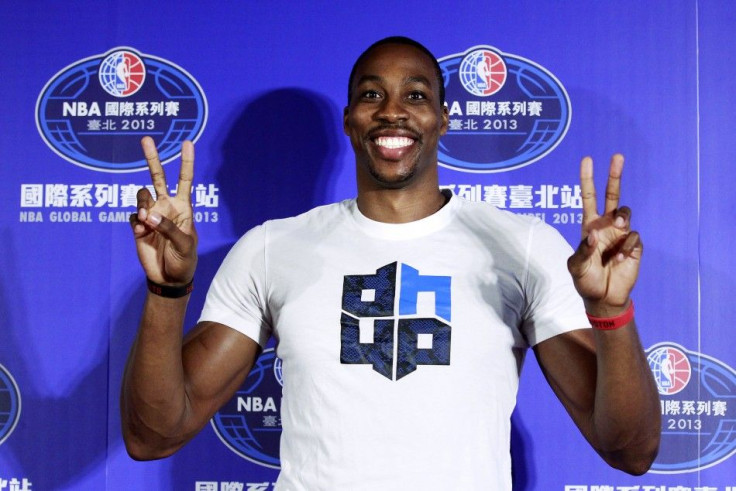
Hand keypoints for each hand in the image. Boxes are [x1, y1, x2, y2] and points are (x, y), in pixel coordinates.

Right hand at [130, 137, 197, 285]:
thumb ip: (168, 228)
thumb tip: (149, 216)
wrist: (169, 279)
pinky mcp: (138, 226)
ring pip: (141, 196)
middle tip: (146, 140)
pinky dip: (136, 221)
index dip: (186, 161)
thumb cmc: (184, 260)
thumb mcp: (184, 245)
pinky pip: (132, 215)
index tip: (187, 142)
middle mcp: (166, 207)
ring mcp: (151, 215)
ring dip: (142, 204)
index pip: (185, 180)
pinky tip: (143, 232)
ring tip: (147, 221)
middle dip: (152, 158)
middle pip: (158, 177)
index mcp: (183, 207)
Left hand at [567, 154, 641, 316]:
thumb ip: (583, 251)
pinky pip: (634, 238)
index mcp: (589, 226)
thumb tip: (594, 235)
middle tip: (617, 156)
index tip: (587, 160)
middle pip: (613, 196)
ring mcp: (622, 235)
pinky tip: (619, 260)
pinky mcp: (634, 247)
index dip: (587, 180)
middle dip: (614, 176)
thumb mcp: (576, 267)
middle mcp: (607, 226)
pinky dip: (626, 248)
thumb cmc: (586, 280)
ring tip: (618, 227)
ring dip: (622, 217)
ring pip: (626, 213)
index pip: (588, 198)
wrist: (603, 298)